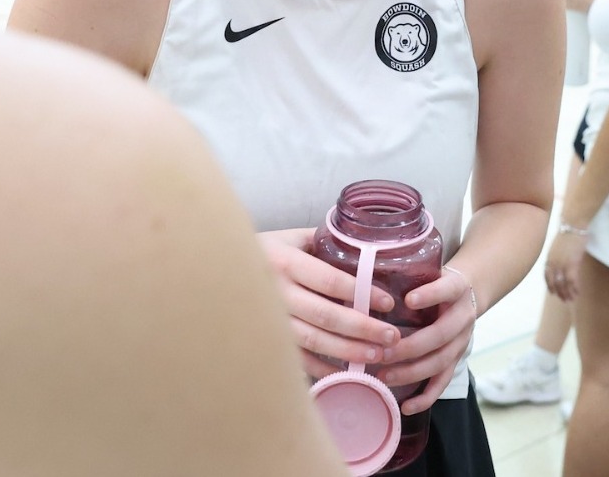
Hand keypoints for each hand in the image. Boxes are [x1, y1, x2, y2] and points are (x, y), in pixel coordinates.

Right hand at [257, 228, 400, 377]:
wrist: (217, 270)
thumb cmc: (263, 250)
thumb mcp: (291, 238)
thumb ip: (324, 243)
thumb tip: (367, 252)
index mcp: (285, 262)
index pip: (330, 280)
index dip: (362, 292)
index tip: (387, 303)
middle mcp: (275, 292)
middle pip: (325, 315)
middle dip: (362, 329)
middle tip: (391, 338)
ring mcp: (267, 319)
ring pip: (311, 340)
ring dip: (346, 351)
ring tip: (375, 355)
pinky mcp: (262, 339)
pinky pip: (294, 358)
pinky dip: (320, 367)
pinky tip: (345, 371)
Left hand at [376, 268, 478, 413]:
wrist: (466, 293)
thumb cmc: (433, 280)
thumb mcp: (427, 271)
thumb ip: (404, 277)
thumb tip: (358, 283)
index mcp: (456, 288)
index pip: (447, 289)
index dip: (430, 295)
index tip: (409, 300)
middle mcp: (463, 316)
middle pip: (440, 334)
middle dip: (410, 346)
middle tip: (382, 352)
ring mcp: (461, 341)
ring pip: (440, 361)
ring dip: (412, 372)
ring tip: (384, 376)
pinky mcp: (456, 360)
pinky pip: (442, 382)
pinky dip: (426, 397)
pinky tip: (406, 406)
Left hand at [543, 231, 587, 302]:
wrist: (574, 225)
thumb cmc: (568, 232)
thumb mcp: (558, 246)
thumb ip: (556, 255)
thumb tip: (560, 263)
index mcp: (548, 258)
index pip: (546, 276)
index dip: (550, 285)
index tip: (553, 293)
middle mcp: (553, 263)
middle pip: (554, 282)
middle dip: (560, 293)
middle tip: (565, 300)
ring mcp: (562, 264)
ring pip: (563, 284)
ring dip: (568, 293)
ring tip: (572, 299)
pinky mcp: (572, 263)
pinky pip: (572, 280)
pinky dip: (574, 288)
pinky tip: (577, 292)